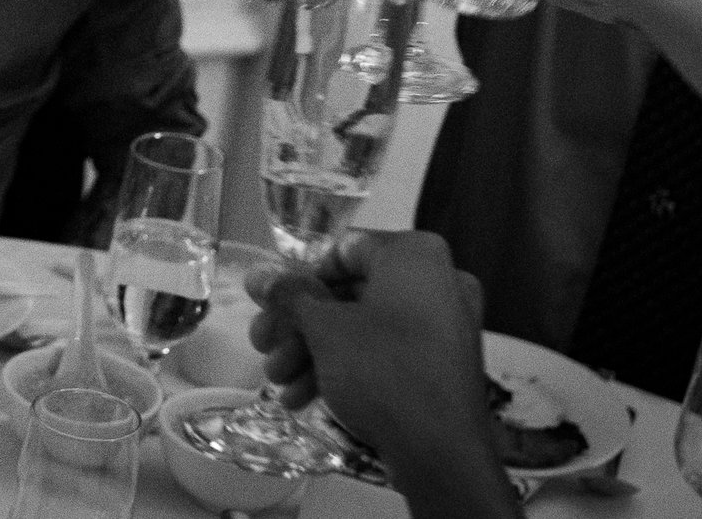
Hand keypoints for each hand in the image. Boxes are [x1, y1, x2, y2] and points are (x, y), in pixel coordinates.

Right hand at [251, 230, 510, 514]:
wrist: (440, 452)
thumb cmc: (382, 371)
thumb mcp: (324, 329)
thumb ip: (289, 296)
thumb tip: (257, 275)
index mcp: (415, 255)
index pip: (341, 250)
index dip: (297, 279)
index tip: (270, 306)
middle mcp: (437, 281)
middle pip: (349, 293)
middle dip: (299, 325)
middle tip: (263, 347)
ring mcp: (444, 325)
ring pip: (363, 327)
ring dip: (314, 351)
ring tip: (279, 381)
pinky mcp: (442, 365)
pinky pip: (386, 351)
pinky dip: (347, 367)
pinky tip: (305, 398)